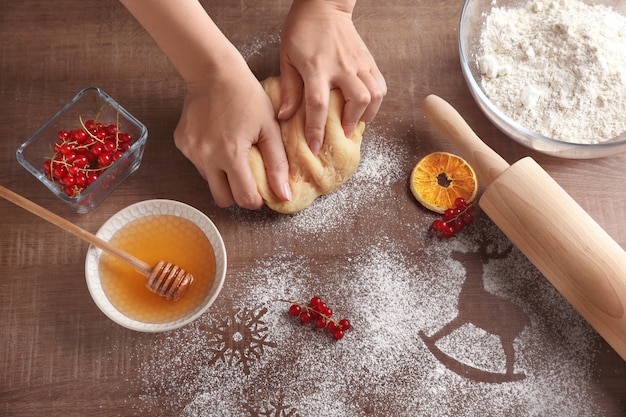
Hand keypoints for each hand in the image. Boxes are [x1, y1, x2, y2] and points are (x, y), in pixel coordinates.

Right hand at [173, 59, 290, 208]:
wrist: (214, 71)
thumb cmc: (247, 97)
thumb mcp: (270, 129)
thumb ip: (278, 164)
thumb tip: (284, 196)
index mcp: (231, 155)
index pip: (244, 198)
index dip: (256, 199)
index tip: (262, 190)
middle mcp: (207, 157)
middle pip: (222, 199)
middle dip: (237, 195)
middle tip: (247, 178)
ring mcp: (191, 151)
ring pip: (210, 182)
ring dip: (223, 176)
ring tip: (233, 152)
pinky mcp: (182, 143)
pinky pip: (198, 164)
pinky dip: (210, 160)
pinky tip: (218, 140)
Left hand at [278, 0, 386, 153]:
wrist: (324, 6)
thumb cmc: (302, 32)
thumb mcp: (287, 58)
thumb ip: (289, 88)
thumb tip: (285, 116)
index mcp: (317, 67)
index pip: (318, 105)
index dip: (316, 129)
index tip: (315, 147)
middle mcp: (342, 67)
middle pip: (356, 101)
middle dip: (351, 123)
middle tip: (342, 133)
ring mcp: (359, 63)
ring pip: (374, 95)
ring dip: (367, 114)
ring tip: (356, 121)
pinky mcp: (369, 61)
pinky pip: (380, 86)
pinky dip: (376, 101)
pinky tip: (365, 107)